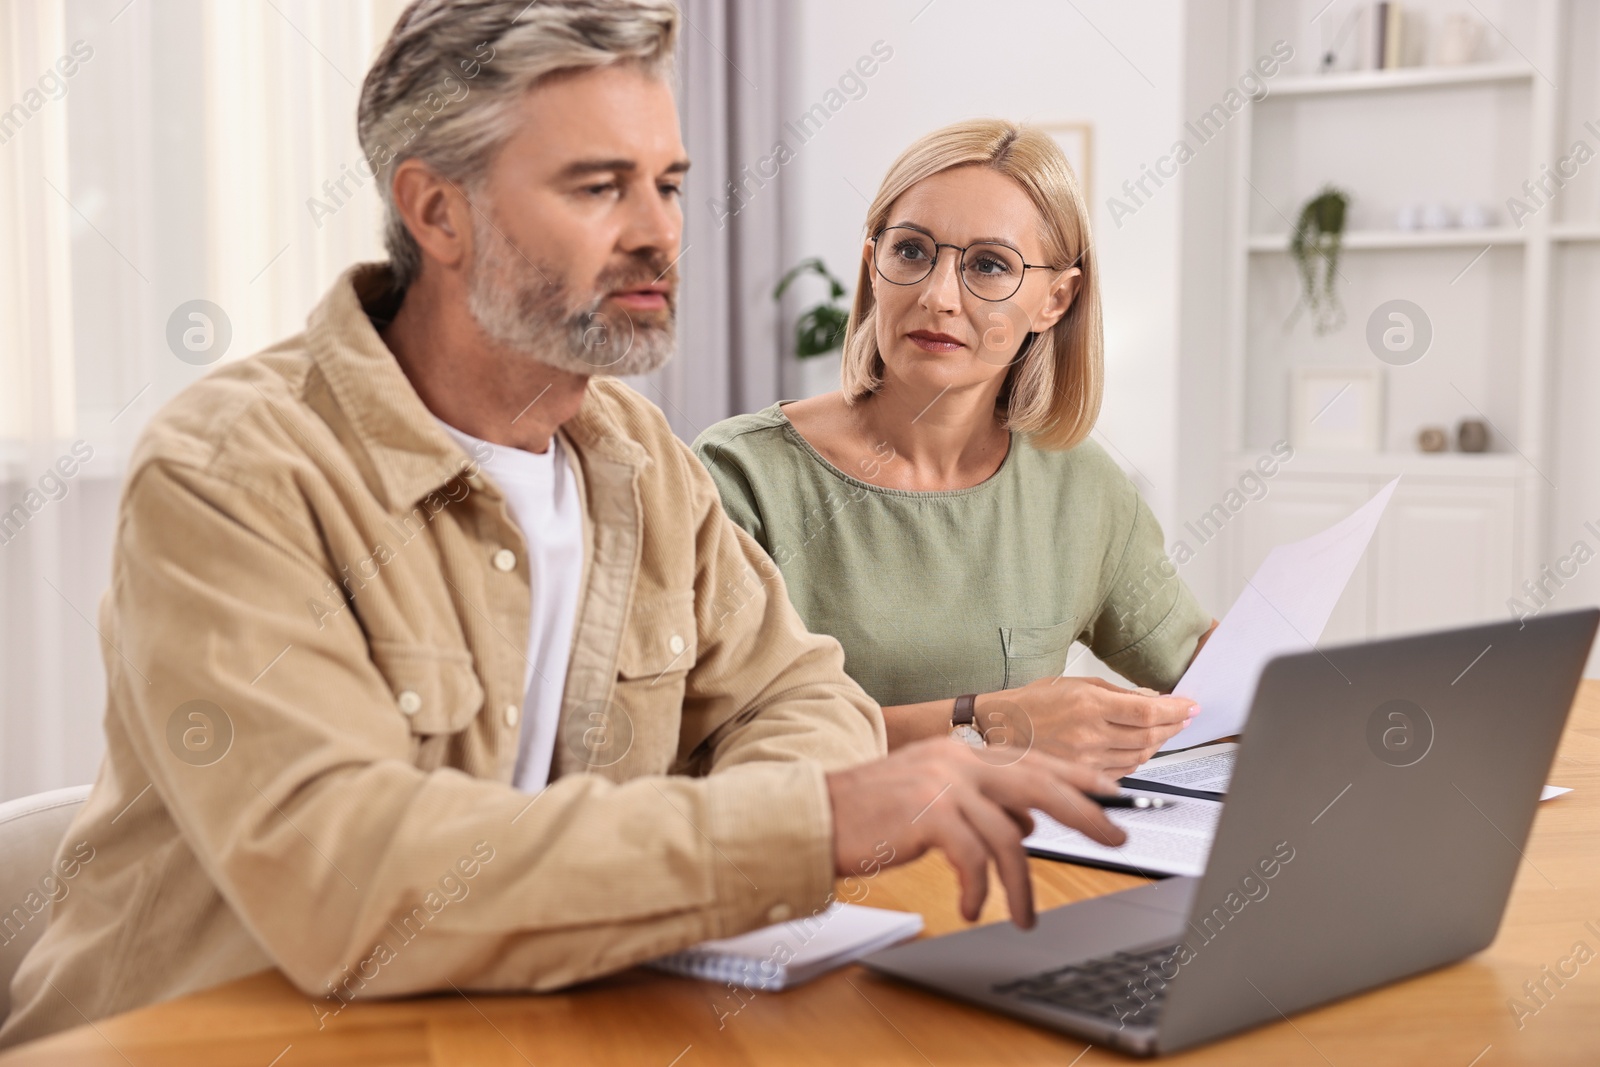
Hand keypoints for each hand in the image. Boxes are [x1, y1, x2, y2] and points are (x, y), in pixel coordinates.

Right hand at [825, 740, 1125, 928]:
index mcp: (960, 754)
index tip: (1112, 791)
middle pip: (1040, 783)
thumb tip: (1024, 824)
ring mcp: (944, 785)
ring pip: (1010, 836)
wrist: (816, 815)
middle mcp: (957, 762)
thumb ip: (977, 803)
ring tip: (1025, 916)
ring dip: (1023, 884)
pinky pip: (975, 858)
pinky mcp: (929, 814)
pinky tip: (975, 908)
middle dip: (1085, 811)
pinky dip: (980, 890)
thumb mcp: (929, 798)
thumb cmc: (867, 813)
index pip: (1033, 760)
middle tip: (1117, 836)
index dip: (1076, 775)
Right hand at [978, 676, 1197, 776]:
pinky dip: (1138, 759)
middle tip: (1184, 717)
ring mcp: (1085, 759)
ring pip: (1139, 756)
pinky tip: (1141, 748)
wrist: (999, 729)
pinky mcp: (1081, 775)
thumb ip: (1116, 693)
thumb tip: (1151, 698)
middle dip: (1173, 725)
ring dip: (1158, 743)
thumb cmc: (1032, 704)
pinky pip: (1122, 770)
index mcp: (1088, 705)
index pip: (1146, 710)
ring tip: (1166, 730)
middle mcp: (1089, 734)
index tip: (1190, 706)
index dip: (1174, 710)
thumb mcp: (1074, 684)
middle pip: (1148, 735)